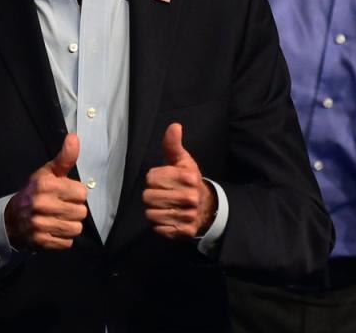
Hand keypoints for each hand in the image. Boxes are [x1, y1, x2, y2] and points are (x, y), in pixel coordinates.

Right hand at [4, 134, 87, 249]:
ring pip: (76, 228)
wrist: (11, 218)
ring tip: (59, 219)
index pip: (82, 193)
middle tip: (62, 207)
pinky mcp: (40, 242)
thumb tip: (74, 137)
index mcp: (46, 185)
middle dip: (74, 210)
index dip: (76, 194)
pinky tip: (54, 230)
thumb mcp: (47, 172)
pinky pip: (67, 243)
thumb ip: (65, 157)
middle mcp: (42, 205)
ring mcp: (40, 225)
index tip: (66, 193)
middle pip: (81, 212)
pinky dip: (63, 238)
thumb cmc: (35, 192)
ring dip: (70, 225)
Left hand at [143, 123, 214, 238]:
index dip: (154, 179)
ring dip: (154, 210)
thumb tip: (174, 126)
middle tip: (163, 194)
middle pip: (148, 196)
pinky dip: (159, 224)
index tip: (163, 180)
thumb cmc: (189, 181)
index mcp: (187, 177)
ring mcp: (187, 215)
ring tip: (165, 206)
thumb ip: (173, 144)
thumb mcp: (182, 161)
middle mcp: (189, 196)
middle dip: (152, 195)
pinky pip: (157, 228)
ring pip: (150, 213)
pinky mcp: (184, 231)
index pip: (151, 177)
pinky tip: (168, 218)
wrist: (207, 208)